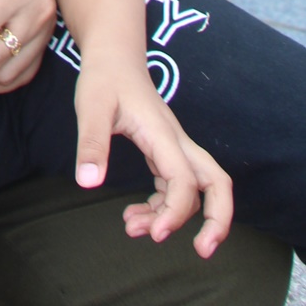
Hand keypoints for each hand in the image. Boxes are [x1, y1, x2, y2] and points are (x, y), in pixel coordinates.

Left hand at [74, 53, 232, 257]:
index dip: (176, 212)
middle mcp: (175, 141)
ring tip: (135, 229)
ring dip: (174, 216)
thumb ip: (92, 144)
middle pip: (217, 182)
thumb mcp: (90, 107)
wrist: (113, 55)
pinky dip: (162, 205)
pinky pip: (175, 185)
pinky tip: (135, 214)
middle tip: (202, 251)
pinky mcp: (164, 150)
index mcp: (162, 133)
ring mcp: (173, 146)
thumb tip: (88, 184)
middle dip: (218, 220)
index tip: (155, 234)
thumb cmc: (103, 77)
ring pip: (195, 188)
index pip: (185, 180)